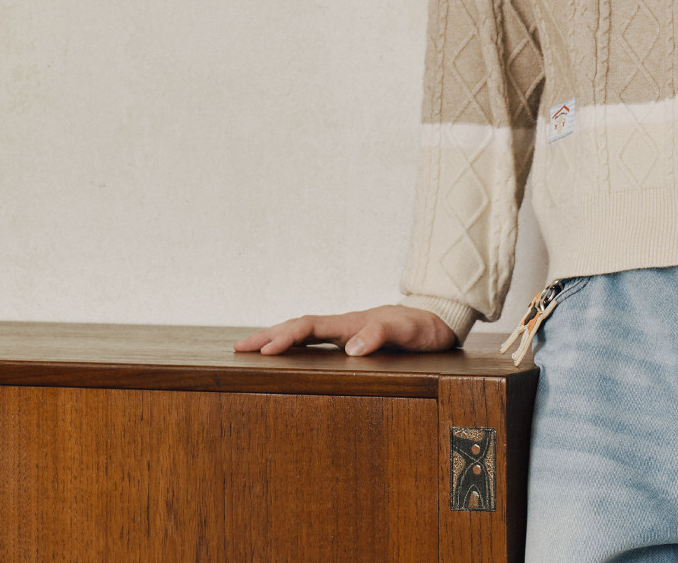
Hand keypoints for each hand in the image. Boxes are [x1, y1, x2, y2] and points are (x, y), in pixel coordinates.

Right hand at [233, 305, 456, 356]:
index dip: (286, 337)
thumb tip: (352, 347)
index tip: (264, 350)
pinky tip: (287, 357)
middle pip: (299, 326)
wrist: (440, 321)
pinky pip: (317, 343)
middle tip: (238, 349)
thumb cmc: (424, 327)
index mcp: (352, 322)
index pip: (310, 327)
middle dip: (268, 336)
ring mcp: (347, 332)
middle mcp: (345, 326)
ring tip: (250, 350)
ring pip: (305, 333)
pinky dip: (296, 346)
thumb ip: (382, 334)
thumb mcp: (409, 331)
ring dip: (278, 339)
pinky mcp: (353, 342)